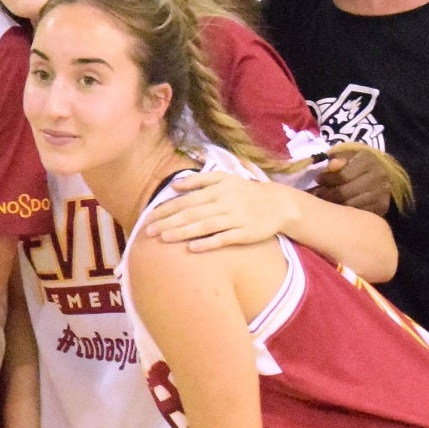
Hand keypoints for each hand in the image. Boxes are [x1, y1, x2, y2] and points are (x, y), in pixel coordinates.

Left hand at [148, 169, 296, 251]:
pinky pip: (225, 238)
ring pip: (205, 226)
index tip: (149, 217)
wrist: (280, 204)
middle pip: (192, 213)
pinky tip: (193, 248)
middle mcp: (225, 203)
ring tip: (164, 238)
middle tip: (148, 231)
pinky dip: (209, 243)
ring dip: (183, 232)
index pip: (187, 200)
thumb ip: (199, 180)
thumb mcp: (225, 178)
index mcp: (218, 189)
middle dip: (169, 222)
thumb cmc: (246, 192)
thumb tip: (174, 185)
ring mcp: (236, 218)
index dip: (167, 209)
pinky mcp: (246, 233)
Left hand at [317, 144, 397, 213]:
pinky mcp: (382, 206)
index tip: (317, 179)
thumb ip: (336, 159)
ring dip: (334, 206)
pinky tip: (338, 210)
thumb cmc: (355, 163)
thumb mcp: (346, 156)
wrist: (378, 173)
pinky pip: (359, 214)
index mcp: (368, 161)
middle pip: (345, 192)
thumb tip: (331, 165)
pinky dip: (346, 214)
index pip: (343, 175)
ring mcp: (382, 193)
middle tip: (316, 194)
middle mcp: (378, 177)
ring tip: (324, 203)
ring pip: (351, 206)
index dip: (327, 179)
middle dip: (327, 194)